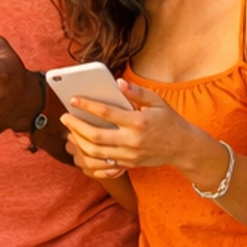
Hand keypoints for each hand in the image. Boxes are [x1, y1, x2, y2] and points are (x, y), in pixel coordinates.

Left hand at [61, 80, 230, 185]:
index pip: (107, 113)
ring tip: (70, 132)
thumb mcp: (157, 101)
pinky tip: (81, 146)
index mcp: (138, 122)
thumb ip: (137, 92)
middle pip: (95, 136)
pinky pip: (103, 163)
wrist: (183, 147)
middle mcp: (132, 141)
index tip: (73, 99)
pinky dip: (89, 156)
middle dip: (76, 126)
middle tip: (64, 118)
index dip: (87, 105)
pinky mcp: (128, 164)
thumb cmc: (169, 120)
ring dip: (79, 142)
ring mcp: (129, 155)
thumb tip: (118, 83)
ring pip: (96, 152)